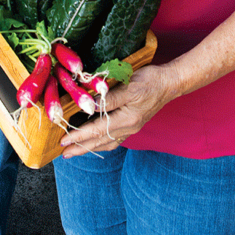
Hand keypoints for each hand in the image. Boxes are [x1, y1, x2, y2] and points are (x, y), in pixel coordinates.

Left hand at [60, 64, 180, 158]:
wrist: (170, 83)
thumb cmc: (150, 81)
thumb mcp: (129, 85)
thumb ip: (109, 97)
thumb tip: (90, 106)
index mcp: (126, 119)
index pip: (97, 130)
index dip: (79, 136)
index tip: (64, 141)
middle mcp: (129, 127)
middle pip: (100, 141)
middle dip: (81, 148)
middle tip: (64, 154)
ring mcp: (132, 127)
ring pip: (107, 142)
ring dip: (90, 147)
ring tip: (76, 151)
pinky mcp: (133, 124)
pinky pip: (115, 139)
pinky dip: (103, 143)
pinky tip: (97, 143)